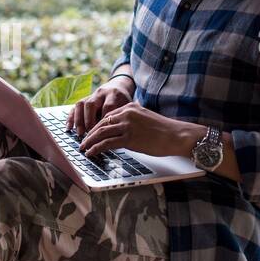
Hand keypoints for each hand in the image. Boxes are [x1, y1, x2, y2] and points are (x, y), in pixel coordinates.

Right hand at [67, 78, 133, 135]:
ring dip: (79, 120)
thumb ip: (123, 118)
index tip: (104, 132)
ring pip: (81, 104)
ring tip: (79, 133)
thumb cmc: (124, 101)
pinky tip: (69, 128)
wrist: (119, 86)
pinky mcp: (84, 99)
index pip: (108, 107)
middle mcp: (100, 93)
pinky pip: (75, 107)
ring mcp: (91, 95)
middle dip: (89, 120)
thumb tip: (118, 138)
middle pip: (91, 104)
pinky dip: (71, 118)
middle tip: (89, 133)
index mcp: (114, 94)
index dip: (104, 120)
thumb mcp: (127, 107)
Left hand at [78, 101, 198, 159]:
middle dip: (90, 134)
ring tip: (84, 148)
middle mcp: (126, 114)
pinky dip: (96, 148)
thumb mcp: (145, 119)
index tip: (91, 133)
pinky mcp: (129, 138)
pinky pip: (107, 143)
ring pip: (101, 133)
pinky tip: (91, 153)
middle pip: (101, 123)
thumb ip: (132, 121)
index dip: (97, 126)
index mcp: (130, 108)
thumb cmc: (164, 130)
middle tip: (83, 141)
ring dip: (90, 142)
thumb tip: (121, 131)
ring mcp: (127, 126)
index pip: (107, 116)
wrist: (176, 135)